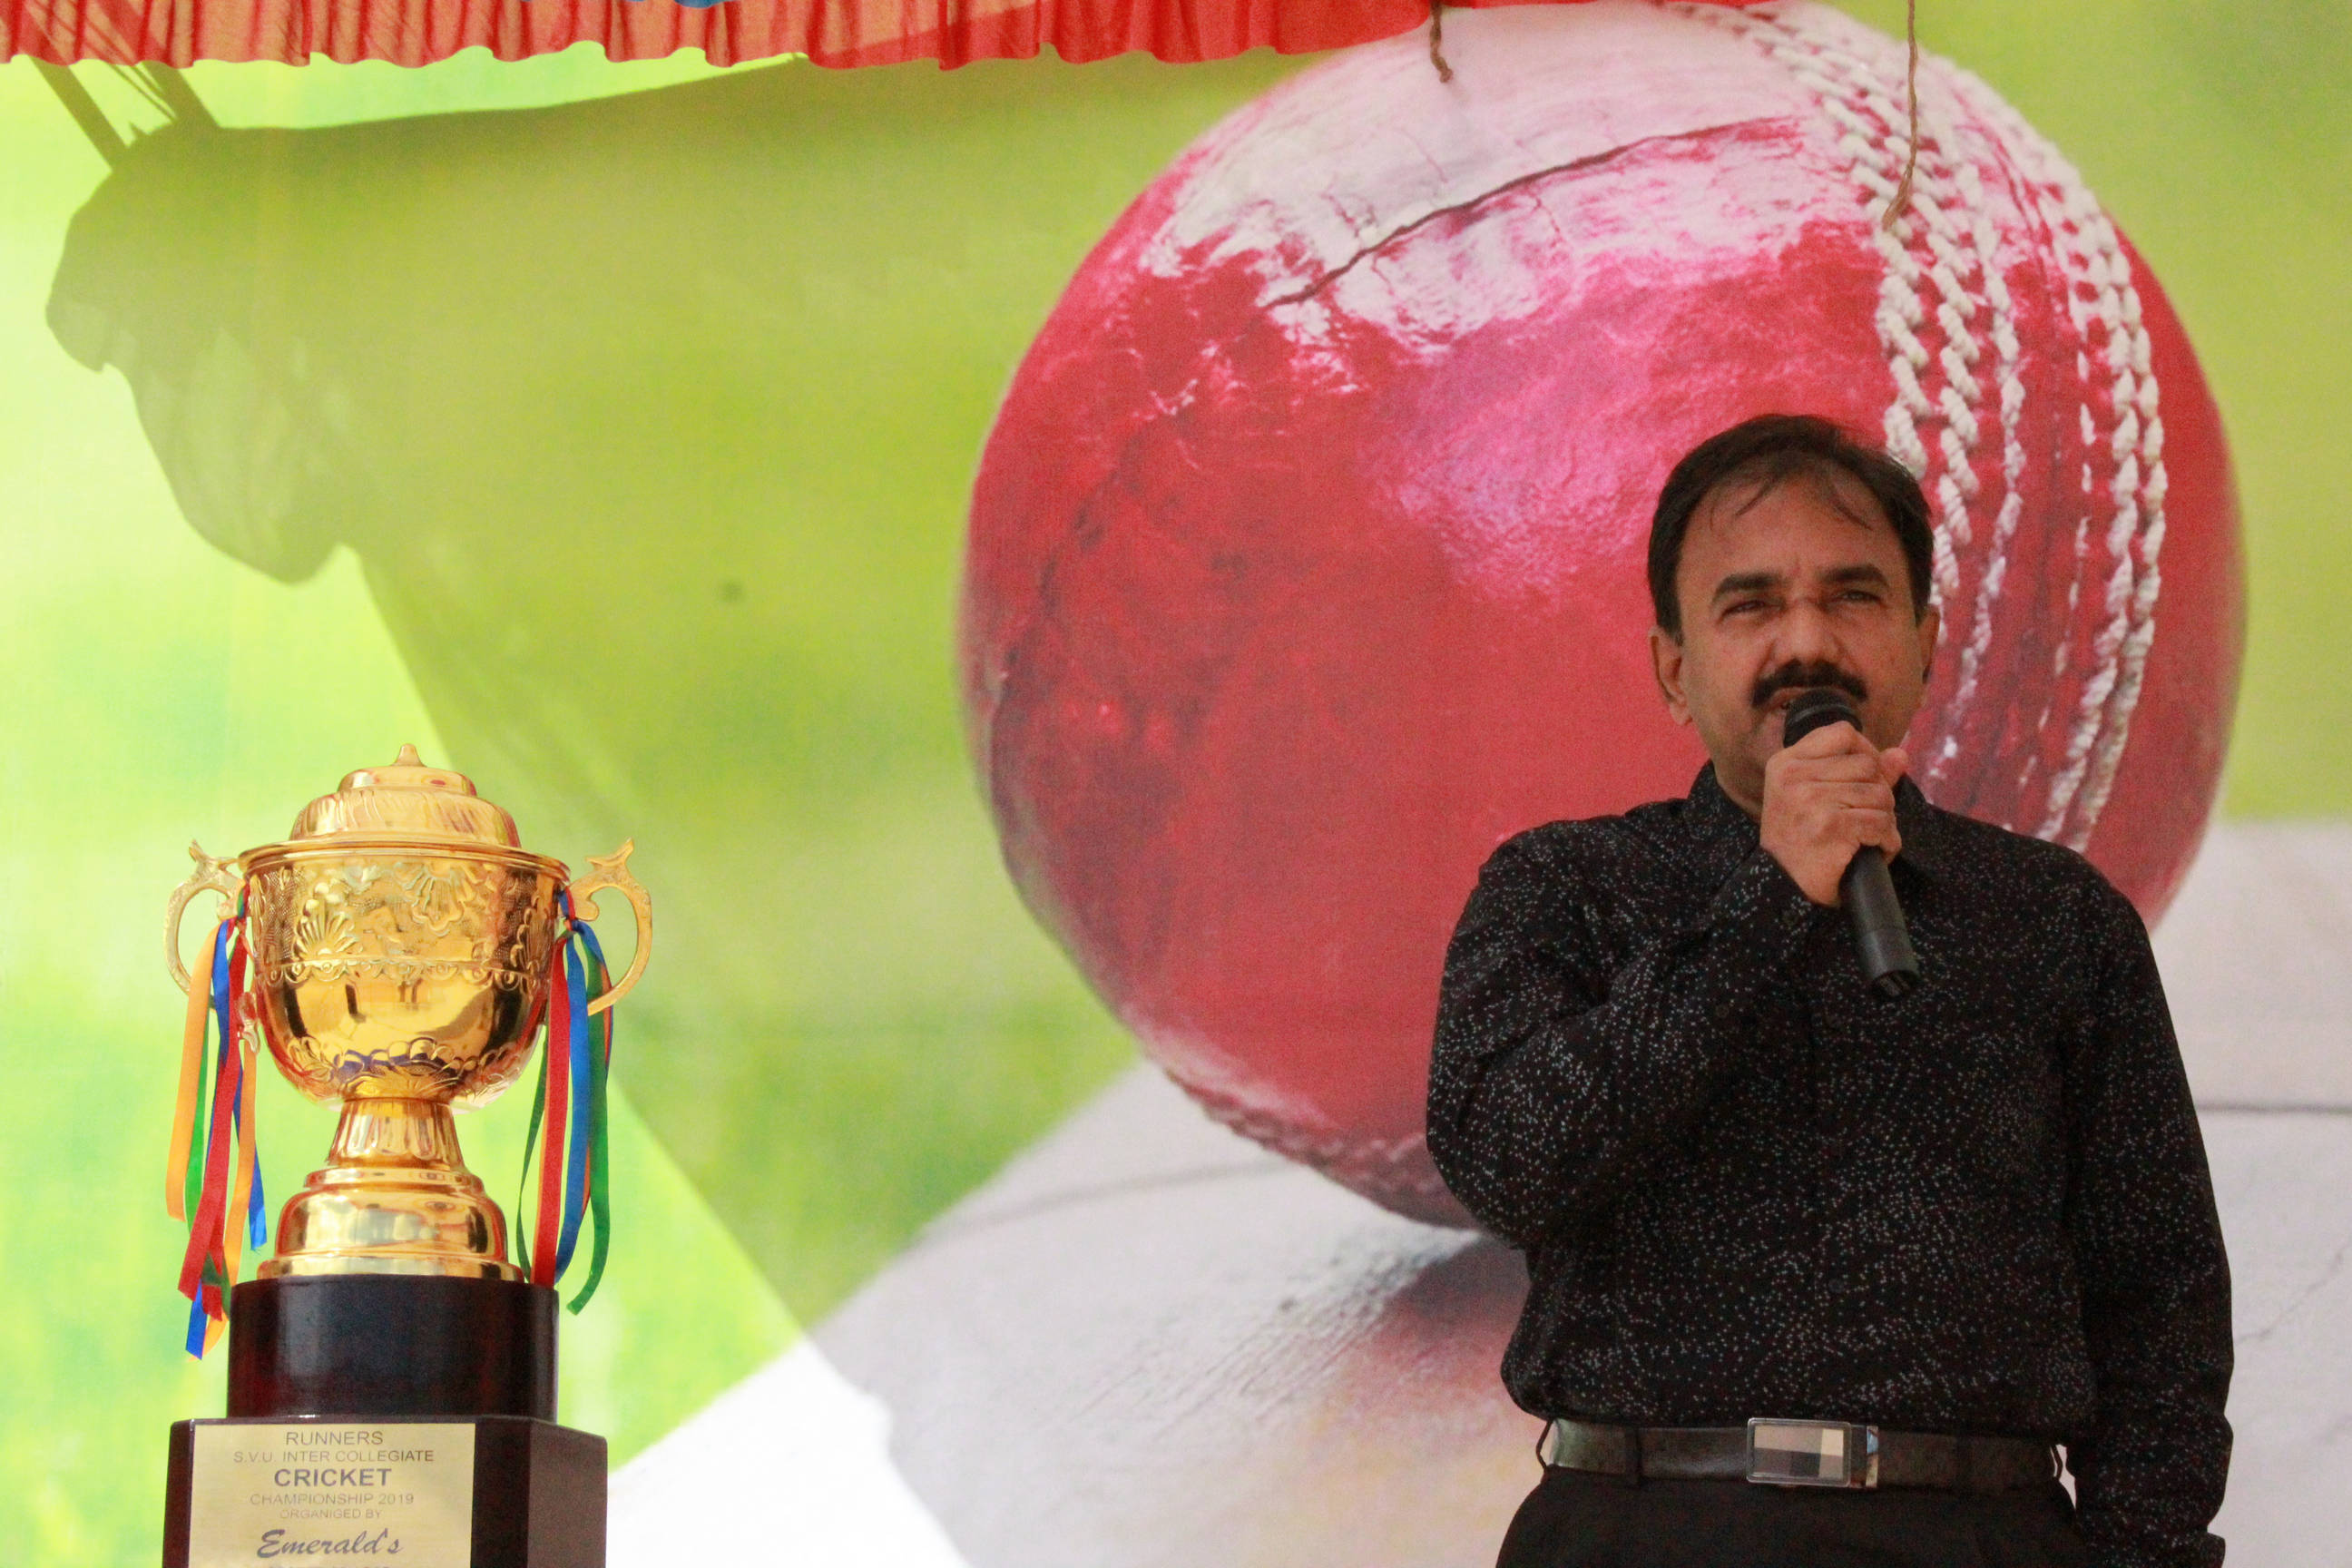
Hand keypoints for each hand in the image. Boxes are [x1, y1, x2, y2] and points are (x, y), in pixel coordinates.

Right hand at [1759, 721, 1906, 905]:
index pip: (1843, 733)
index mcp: (1786, 763)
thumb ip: (1859, 772)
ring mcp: (1811, 800)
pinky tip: (1873, 850)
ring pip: (1880, 795)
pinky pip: (1881, 823)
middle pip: (1868, 765)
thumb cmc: (1800, 840)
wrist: (1781, 887)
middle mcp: (1794, 777)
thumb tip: (1899, 755)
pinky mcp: (1830, 826)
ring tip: (1867, 836)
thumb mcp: (1817, 796)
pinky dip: (1887, 841)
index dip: (1865, 752)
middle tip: (1863, 816)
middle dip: (1878, 792)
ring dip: (1884, 820)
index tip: (1863, 778)